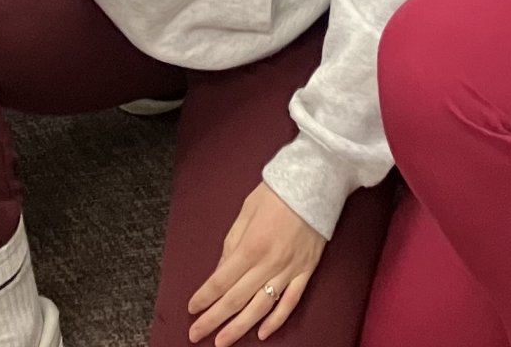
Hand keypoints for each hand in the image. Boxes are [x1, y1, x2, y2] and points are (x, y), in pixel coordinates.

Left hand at [188, 182, 326, 344]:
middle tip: (196, 334)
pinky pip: (290, 302)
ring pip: (261, 307)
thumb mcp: (247, 209)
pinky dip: (276, 320)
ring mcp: (289, 269)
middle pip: (236, 299)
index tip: (192, 308)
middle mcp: (269, 262)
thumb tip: (220, 270)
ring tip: (222, 342)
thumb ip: (232, 242)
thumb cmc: (279, 191)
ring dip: (239, 328)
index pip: (221, 280)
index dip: (205, 297)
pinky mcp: (306, 271)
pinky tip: (262, 333)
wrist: (317, 180)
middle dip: (213, 319)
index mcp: (252, 244)